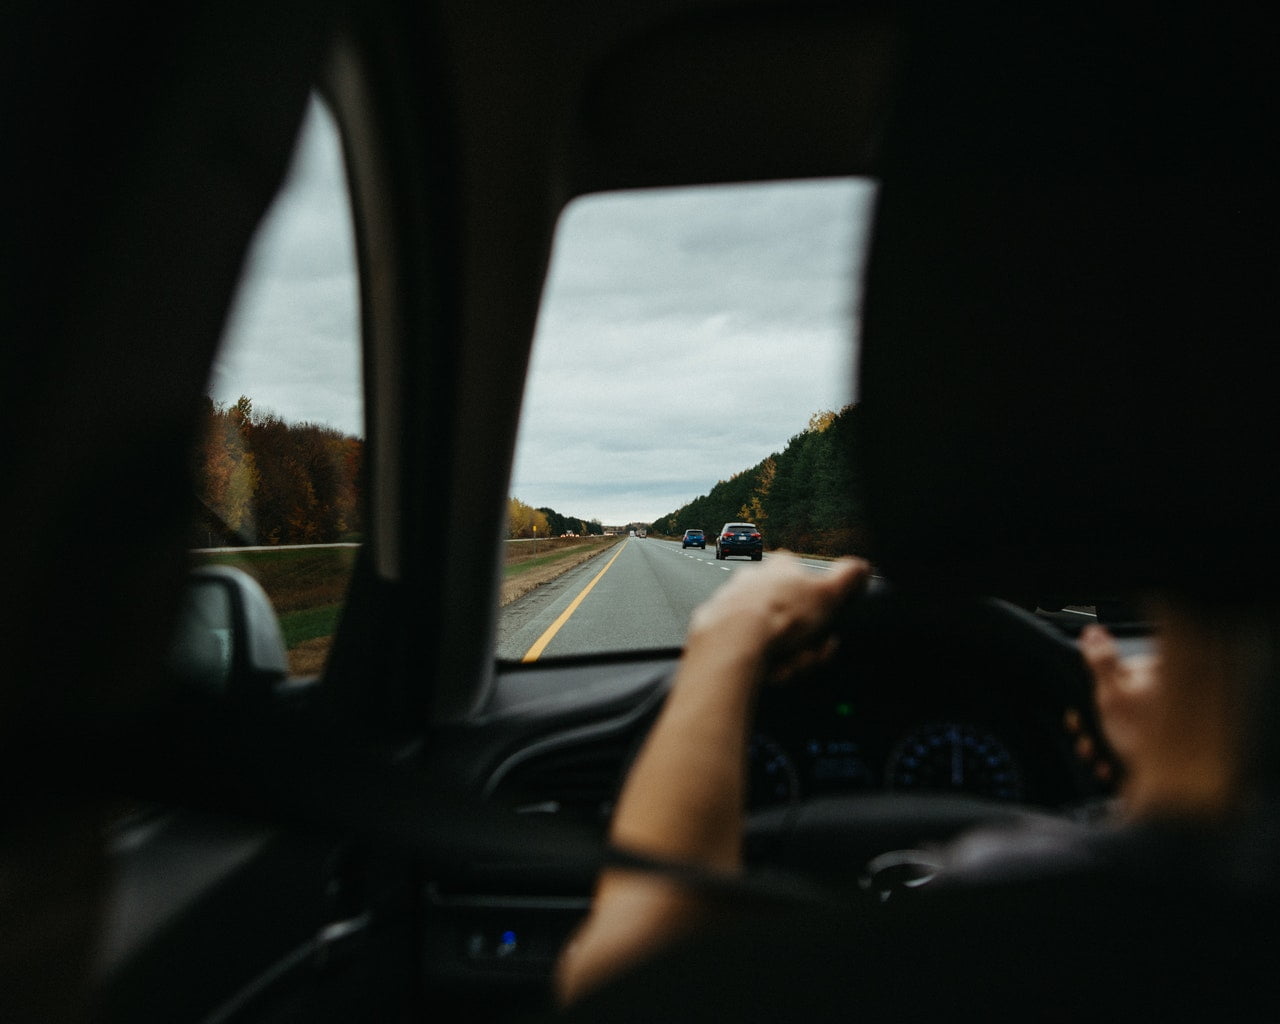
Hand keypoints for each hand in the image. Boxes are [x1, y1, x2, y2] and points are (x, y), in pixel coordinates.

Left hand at [686, 554, 870, 684]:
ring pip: (769, 637)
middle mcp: (751, 580)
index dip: (819, 608)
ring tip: (786, 665)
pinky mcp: (715, 629)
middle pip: (789, 616)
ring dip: (784, 655)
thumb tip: (862, 567)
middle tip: (807, 653)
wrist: (731, 641)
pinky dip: (760, 663)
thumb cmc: (780, 614)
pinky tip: (765, 671)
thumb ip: (848, 578)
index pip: (806, 581)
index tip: (825, 629)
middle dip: (803, 640)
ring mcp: (730, 603)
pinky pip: (748, 651)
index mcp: (780, 567)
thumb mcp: (828, 594)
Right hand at [1078, 619, 1233, 817]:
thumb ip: (1101, 661)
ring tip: (1097, 757)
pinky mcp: (1163, 750)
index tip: (1084, 706)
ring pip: (1121, 726)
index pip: (1118, 670)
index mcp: (1157, 676)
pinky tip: (1112, 767)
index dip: (1097, 689)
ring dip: (1101, 743)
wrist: (1173, 793)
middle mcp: (1165, 697)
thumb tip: (1093, 633)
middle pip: (1116, 700)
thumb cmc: (1147, 743)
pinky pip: (1131, 746)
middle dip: (1093, 722)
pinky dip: (1117, 757)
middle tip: (1086, 735)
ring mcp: (1165, 725)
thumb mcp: (1113, 695)